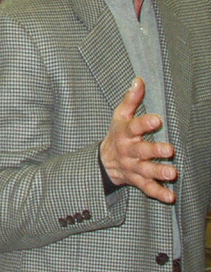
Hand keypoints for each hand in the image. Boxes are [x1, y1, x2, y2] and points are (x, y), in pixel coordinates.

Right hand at [99, 77, 176, 202]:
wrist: (104, 161)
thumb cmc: (117, 134)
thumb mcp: (120, 116)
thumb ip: (131, 99)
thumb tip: (139, 80)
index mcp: (124, 133)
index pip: (133, 127)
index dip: (144, 124)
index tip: (157, 120)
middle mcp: (128, 151)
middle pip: (140, 151)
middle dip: (154, 150)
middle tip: (170, 149)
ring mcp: (132, 167)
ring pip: (145, 170)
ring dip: (158, 172)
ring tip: (173, 173)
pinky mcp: (137, 180)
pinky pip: (146, 188)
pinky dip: (158, 193)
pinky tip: (170, 196)